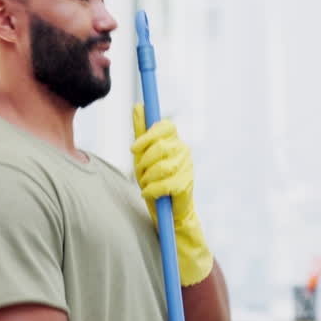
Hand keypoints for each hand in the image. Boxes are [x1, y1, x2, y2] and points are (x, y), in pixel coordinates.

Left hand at [132, 104, 213, 284]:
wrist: (170, 214)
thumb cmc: (156, 182)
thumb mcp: (144, 155)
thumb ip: (142, 132)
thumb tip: (138, 106)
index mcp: (175, 142)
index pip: (165, 126)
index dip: (148, 135)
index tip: (133, 148)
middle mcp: (184, 152)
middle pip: (159, 147)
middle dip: (143, 162)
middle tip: (140, 173)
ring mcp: (187, 169)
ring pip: (160, 166)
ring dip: (146, 178)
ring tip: (145, 186)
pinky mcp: (185, 186)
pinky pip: (163, 185)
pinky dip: (152, 191)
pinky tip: (150, 195)